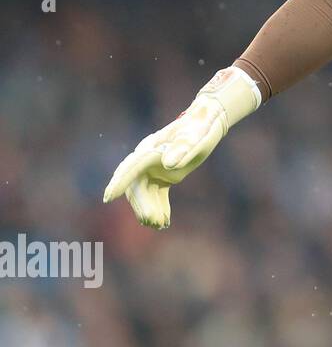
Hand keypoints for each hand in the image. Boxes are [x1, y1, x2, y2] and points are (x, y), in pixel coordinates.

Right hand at [103, 67, 260, 227]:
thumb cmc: (200, 127)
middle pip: (136, 185)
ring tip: (160, 225)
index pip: (131, 167)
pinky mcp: (163, 176)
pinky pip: (156, 194)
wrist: (208, 122)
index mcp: (150, 149)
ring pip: (145, 193)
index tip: (108, 197)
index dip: (120, 182)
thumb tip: (167, 163)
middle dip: (142, 205)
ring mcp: (153, 168)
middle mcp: (147, 159)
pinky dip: (159, 207)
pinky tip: (165, 222)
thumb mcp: (195, 138)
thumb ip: (182, 149)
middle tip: (153, 222)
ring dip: (150, 209)